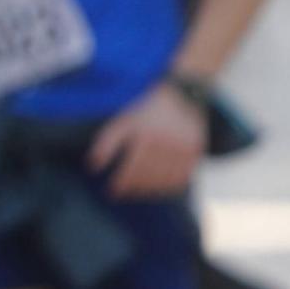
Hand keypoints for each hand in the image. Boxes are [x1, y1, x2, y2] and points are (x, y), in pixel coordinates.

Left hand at [87, 83, 205, 198]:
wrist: (181, 93)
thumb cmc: (144, 108)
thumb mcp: (122, 120)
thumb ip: (106, 143)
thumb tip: (92, 168)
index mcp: (148, 136)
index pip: (132, 169)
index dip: (121, 183)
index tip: (112, 192)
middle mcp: (169, 143)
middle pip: (148, 177)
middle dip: (133, 189)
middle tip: (122, 194)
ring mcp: (185, 149)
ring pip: (165, 180)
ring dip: (149, 191)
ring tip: (136, 192)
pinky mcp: (196, 152)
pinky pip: (182, 178)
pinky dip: (169, 187)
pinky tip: (156, 188)